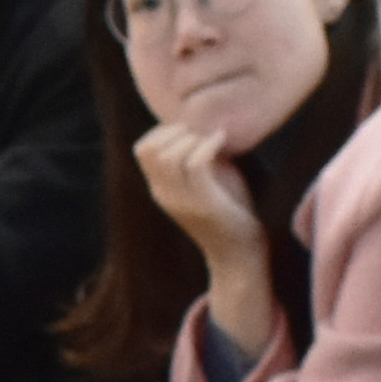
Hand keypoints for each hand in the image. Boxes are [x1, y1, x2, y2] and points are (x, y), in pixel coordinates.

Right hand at [135, 121, 264, 268]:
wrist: (238, 257)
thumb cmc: (229, 214)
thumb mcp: (205, 183)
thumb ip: (196, 158)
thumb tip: (203, 125)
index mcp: (160, 190)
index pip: (142, 149)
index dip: (163, 130)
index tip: (190, 129)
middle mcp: (165, 196)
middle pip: (149, 149)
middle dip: (175, 130)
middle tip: (200, 132)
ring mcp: (182, 202)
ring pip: (170, 156)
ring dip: (192, 138)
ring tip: (212, 138)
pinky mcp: (204, 205)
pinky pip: (196, 164)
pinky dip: (208, 144)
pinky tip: (222, 139)